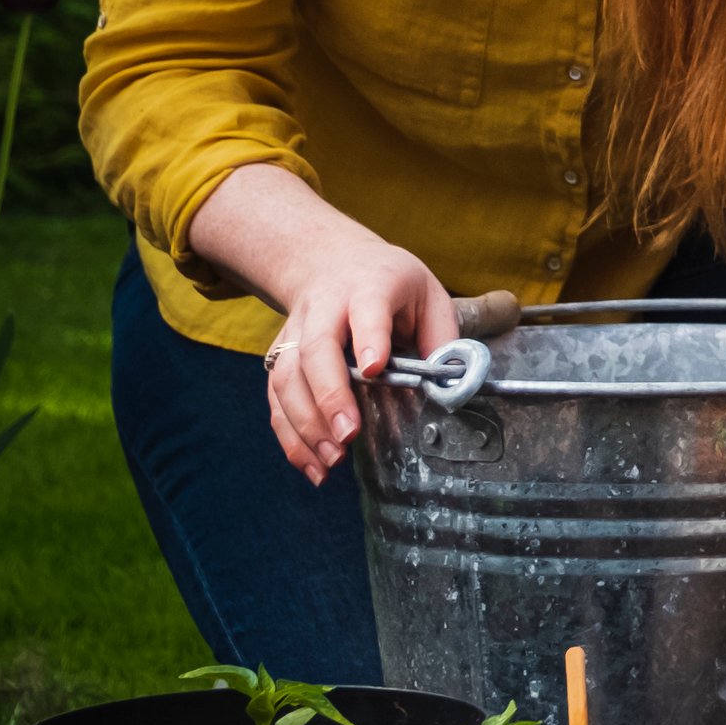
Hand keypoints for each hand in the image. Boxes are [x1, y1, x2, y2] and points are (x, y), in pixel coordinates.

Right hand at [262, 234, 460, 485]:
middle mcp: (325, 308)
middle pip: (316, 348)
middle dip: (329, 395)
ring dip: (305, 423)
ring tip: (332, 459)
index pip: (367, 309)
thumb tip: (449, 387)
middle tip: (349, 433)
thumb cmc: (390, 283)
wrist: (330, 260)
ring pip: (287, 377)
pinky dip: (290, 436)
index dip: (370, 338)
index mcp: (370, 286)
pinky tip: (312, 465)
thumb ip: (441, 337)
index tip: (375, 369)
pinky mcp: (280, 356)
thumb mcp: (428, 293)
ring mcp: (295, 331)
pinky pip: (275, 398)